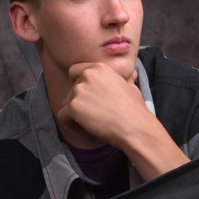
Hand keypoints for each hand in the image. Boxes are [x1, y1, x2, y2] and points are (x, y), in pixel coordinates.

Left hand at [57, 62, 189, 180]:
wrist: (134, 126)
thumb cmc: (135, 109)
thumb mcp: (131, 87)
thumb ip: (124, 79)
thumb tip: (131, 74)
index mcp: (99, 68)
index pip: (74, 71)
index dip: (76, 84)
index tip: (86, 97)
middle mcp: (87, 75)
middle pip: (70, 89)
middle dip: (78, 102)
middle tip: (92, 115)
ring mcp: (79, 90)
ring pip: (66, 103)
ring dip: (75, 114)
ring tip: (91, 123)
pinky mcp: (74, 106)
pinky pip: (63, 116)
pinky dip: (71, 125)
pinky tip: (85, 130)